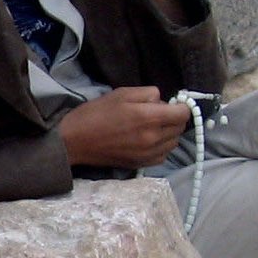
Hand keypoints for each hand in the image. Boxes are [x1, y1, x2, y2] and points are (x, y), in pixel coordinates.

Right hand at [58, 87, 191, 168]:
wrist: (74, 141)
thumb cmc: (95, 114)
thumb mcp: (122, 93)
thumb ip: (148, 93)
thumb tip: (162, 101)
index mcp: (149, 118)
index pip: (183, 113)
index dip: (180, 106)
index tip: (171, 104)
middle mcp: (153, 138)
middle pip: (180, 128)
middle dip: (174, 118)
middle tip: (157, 114)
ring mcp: (147, 154)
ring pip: (173, 142)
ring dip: (168, 133)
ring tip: (152, 128)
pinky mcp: (140, 164)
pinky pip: (163, 155)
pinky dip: (161, 147)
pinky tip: (148, 141)